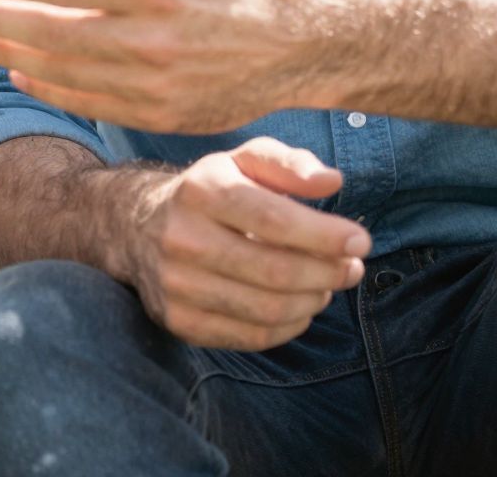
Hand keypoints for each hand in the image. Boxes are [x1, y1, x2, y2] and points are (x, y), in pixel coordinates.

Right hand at [121, 137, 369, 350]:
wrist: (136, 228)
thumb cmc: (210, 190)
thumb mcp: (243, 161)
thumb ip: (289, 164)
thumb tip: (332, 182)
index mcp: (201, 190)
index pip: (273, 219)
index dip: (324, 235)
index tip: (361, 241)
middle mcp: (182, 238)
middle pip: (274, 270)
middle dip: (327, 273)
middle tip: (352, 268)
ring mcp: (176, 285)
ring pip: (266, 308)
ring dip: (312, 301)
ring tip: (327, 286)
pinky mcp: (178, 321)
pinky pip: (250, 336)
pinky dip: (288, 326)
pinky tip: (300, 307)